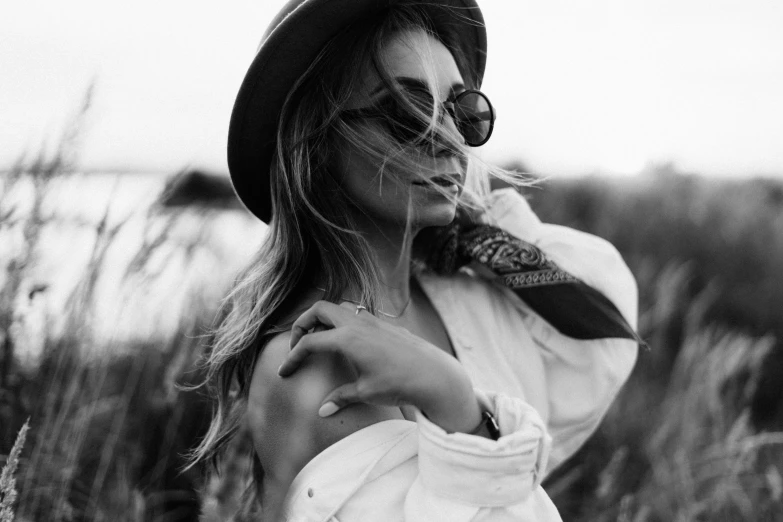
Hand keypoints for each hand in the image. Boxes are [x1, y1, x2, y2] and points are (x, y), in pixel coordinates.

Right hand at [277, 301, 481, 432]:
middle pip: (319, 309)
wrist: (435, 374)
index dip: (293, 357)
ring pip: (339, 307)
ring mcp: (373, 320)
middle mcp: (358, 323)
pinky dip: (343, 322)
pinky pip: (356, 314)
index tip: (285, 373)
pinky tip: (347, 343)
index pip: (309, 343)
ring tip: (320, 340)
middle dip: (303, 323)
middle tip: (298, 343)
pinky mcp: (385, 324)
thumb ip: (341, 398)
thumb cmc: (400, 383)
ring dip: (324, 318)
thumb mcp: (366, 393)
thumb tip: (322, 410)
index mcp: (347, 338)